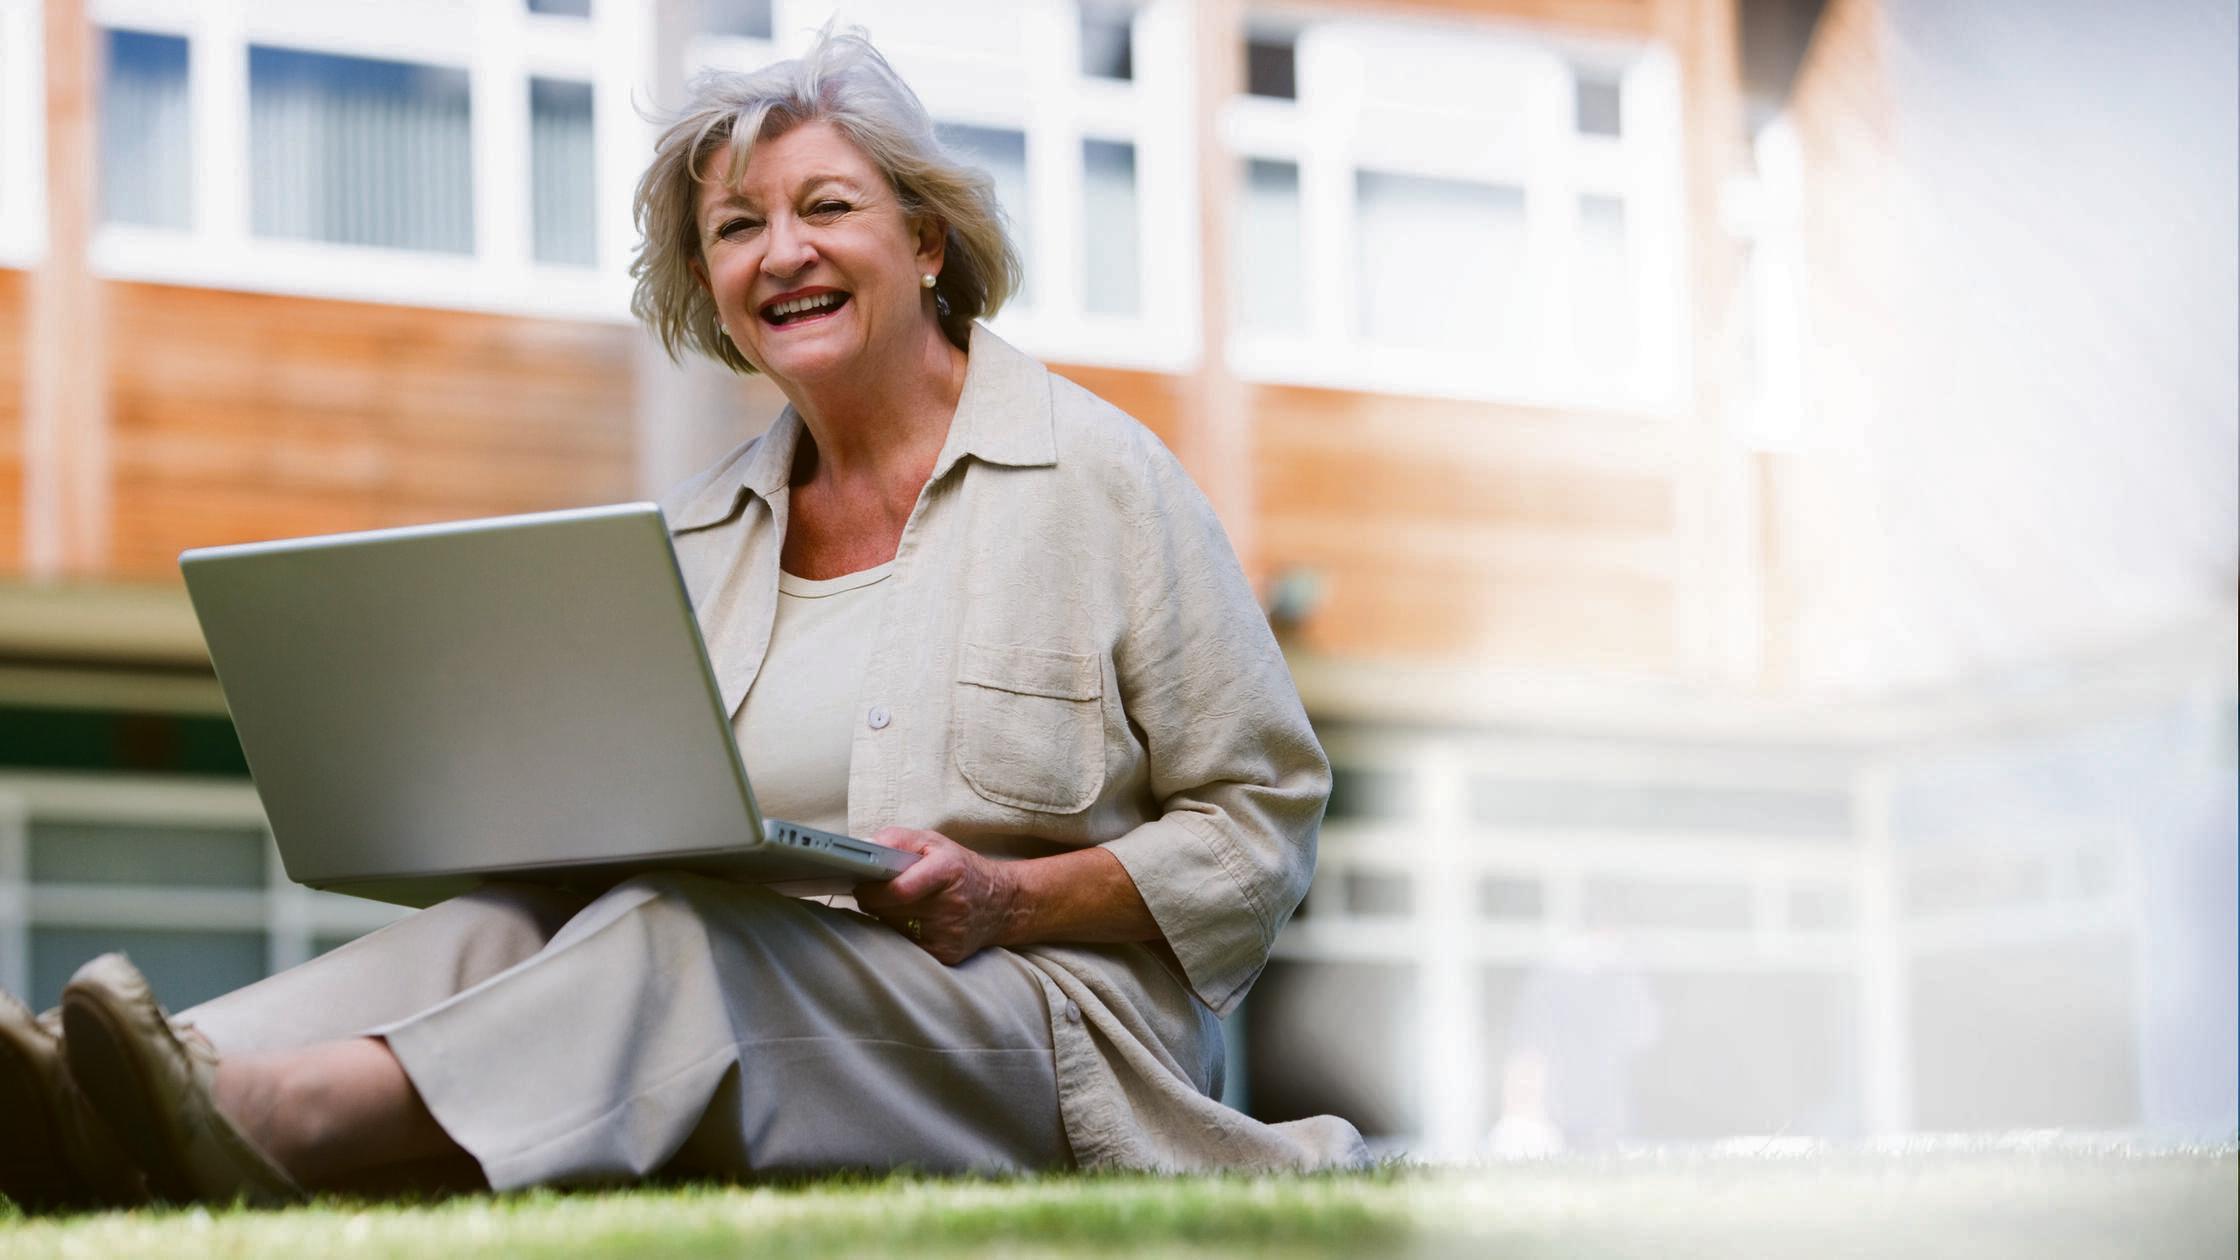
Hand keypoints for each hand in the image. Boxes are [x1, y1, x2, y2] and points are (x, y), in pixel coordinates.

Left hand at [853, 828, 1020, 964]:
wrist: (1002, 903)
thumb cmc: (961, 868)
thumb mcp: (933, 842)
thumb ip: (896, 839)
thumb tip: (864, 848)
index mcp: (948, 870)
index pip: (899, 890)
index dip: (873, 890)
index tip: (862, 884)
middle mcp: (951, 905)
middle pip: (891, 911)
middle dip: (875, 902)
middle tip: (877, 892)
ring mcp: (950, 934)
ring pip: (894, 929)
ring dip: (888, 917)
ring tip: (901, 905)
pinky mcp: (946, 954)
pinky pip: (906, 945)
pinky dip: (902, 933)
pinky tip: (914, 922)